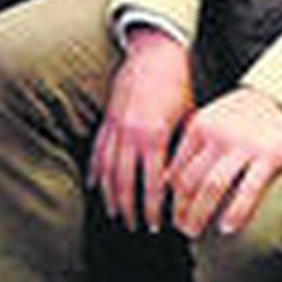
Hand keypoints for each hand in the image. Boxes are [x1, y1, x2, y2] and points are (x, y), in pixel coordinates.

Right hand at [88, 26, 193, 232]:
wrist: (155, 53)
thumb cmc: (178, 86)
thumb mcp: (188, 118)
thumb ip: (183, 151)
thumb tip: (184, 183)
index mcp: (154, 136)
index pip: (151, 184)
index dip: (152, 209)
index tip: (155, 226)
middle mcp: (130, 135)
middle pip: (124, 183)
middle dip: (129, 209)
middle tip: (134, 227)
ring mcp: (114, 127)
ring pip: (106, 170)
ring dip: (110, 196)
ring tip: (115, 214)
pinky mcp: (106, 119)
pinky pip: (96, 151)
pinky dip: (95, 171)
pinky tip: (94, 186)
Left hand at [167, 87, 281, 237]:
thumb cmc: (241, 113)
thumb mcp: (211, 118)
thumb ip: (191, 143)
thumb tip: (168, 179)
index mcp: (200, 126)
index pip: (177, 168)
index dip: (170, 197)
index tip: (171, 214)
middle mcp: (218, 135)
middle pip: (190, 181)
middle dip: (181, 210)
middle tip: (181, 229)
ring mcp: (243, 145)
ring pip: (212, 187)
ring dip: (199, 214)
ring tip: (194, 233)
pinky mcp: (269, 155)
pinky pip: (248, 190)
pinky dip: (236, 212)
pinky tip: (228, 227)